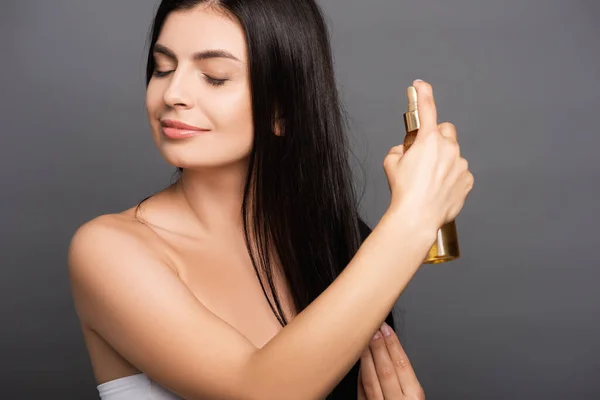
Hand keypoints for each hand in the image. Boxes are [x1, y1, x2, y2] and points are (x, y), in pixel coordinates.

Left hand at [358, 322, 424, 399]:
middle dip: (379, 347)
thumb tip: (392, 352)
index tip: (386, 329)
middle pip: (386, 370)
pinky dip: (360, 377)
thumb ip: (406, 383)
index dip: (394, 345)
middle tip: (373, 328)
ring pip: (371, 380)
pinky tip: (359, 364)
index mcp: (414, 397)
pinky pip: (361, 392)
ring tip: (363, 340)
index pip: (403, 365)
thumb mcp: (415, 398)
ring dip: (366, 358)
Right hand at [383, 80, 473, 232]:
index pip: (427, 109)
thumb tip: (404, 150)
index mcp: (428, 140)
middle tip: (424, 153)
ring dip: (444, 160)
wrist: (417, 217)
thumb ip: (399, 149)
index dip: (423, 93)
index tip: (420, 85)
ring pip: (454, 154)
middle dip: (437, 137)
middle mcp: (448, 148)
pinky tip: (439, 189)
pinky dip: (451, 177)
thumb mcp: (391, 163)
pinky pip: (460, 172)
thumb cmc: (404, 192)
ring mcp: (461, 165)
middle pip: (446, 131)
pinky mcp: (467, 180)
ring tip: (430, 180)